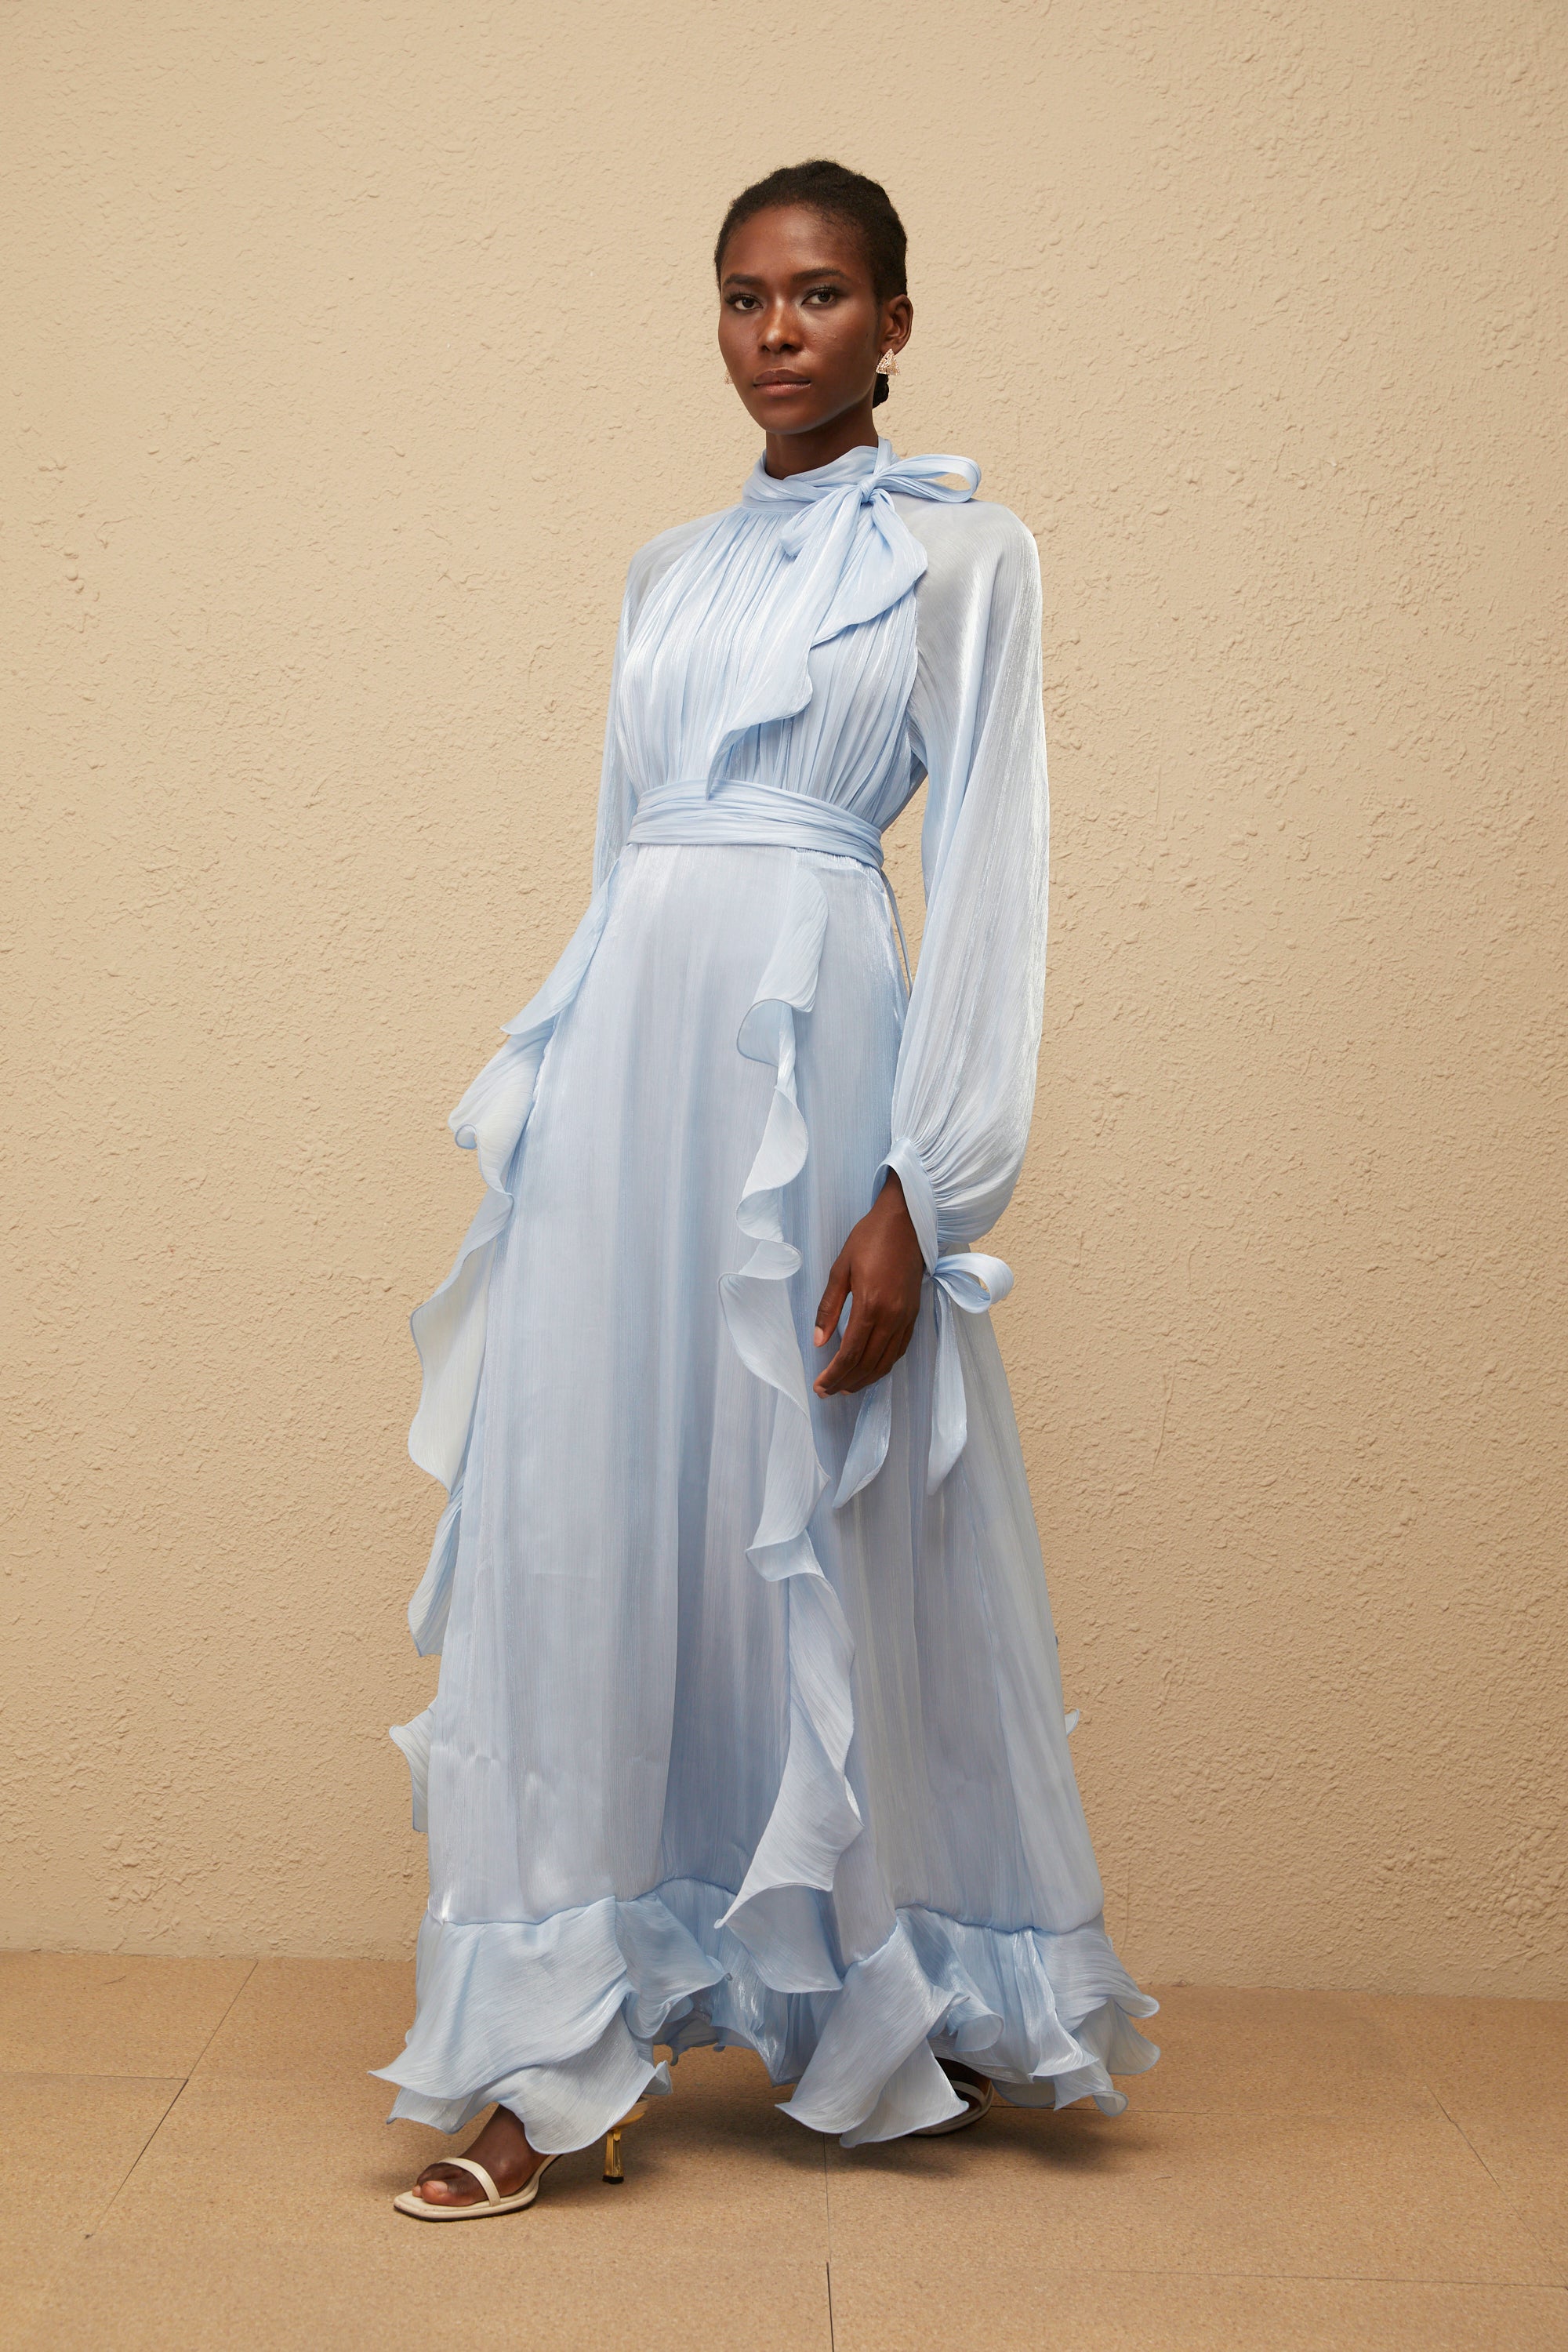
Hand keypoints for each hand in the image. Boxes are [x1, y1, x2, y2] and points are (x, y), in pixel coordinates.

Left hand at [812, 1171, 925, 1397]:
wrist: (907, 1221)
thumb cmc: (870, 1239)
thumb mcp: (841, 1268)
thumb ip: (829, 1307)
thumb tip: (819, 1341)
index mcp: (871, 1305)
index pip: (851, 1353)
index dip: (834, 1374)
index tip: (819, 1386)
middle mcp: (892, 1317)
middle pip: (868, 1363)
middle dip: (846, 1382)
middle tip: (827, 1392)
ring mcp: (906, 1318)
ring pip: (886, 1362)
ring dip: (865, 1379)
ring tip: (846, 1388)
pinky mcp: (914, 1315)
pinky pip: (899, 1350)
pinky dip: (883, 1366)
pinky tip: (871, 1370)